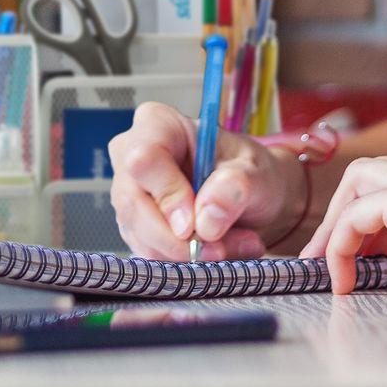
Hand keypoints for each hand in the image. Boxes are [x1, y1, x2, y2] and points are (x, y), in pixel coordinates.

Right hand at [108, 101, 301, 260]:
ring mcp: (130, 193)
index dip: (168, 195)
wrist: (253, 199)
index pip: (144, 158)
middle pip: (133, 203)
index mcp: (158, 124)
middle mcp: (132, 155)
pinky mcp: (135, 226)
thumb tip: (205, 220)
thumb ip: (235, 187)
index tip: (197, 225)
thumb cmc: (250, 173)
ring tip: (235, 245)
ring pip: (141, 235)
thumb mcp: (256, 172)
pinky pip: (149, 253)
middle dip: (178, 239)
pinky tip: (219, 251)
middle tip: (220, 249)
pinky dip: (185, 263)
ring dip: (189, 254)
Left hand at [299, 156, 386, 292]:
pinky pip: (357, 216)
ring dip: (334, 223)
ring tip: (323, 267)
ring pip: (358, 182)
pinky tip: (344, 278)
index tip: (364, 255)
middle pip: (368, 172)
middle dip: (340, 209)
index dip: (370, 214)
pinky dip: (340, 243)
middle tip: (324, 255)